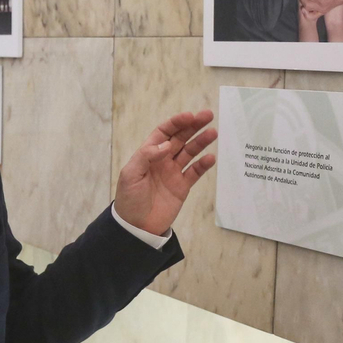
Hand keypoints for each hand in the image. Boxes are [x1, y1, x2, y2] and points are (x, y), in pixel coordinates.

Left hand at [115, 111, 217, 236]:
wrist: (136, 227)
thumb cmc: (129, 199)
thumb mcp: (130, 175)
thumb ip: (146, 157)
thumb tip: (166, 145)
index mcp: (147, 154)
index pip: (163, 133)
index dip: (176, 123)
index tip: (189, 116)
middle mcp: (162, 160)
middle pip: (179, 138)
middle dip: (193, 126)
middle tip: (207, 116)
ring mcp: (173, 173)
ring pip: (190, 152)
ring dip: (201, 141)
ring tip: (213, 132)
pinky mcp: (182, 187)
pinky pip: (195, 172)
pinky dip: (203, 164)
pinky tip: (210, 158)